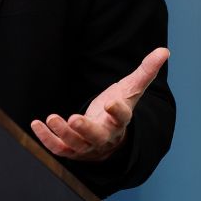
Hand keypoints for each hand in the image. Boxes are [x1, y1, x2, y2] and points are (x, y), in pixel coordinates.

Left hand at [30, 47, 169, 161]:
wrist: (110, 136)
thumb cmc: (119, 107)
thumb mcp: (131, 89)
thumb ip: (145, 71)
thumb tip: (164, 50)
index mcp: (120, 121)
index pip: (122, 118)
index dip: (117, 111)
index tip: (112, 103)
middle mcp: (105, 136)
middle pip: (96, 137)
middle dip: (85, 130)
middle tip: (73, 119)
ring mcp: (87, 146)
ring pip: (75, 145)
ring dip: (62, 133)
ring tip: (51, 118)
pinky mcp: (72, 150)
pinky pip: (59, 149)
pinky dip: (46, 139)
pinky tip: (36, 124)